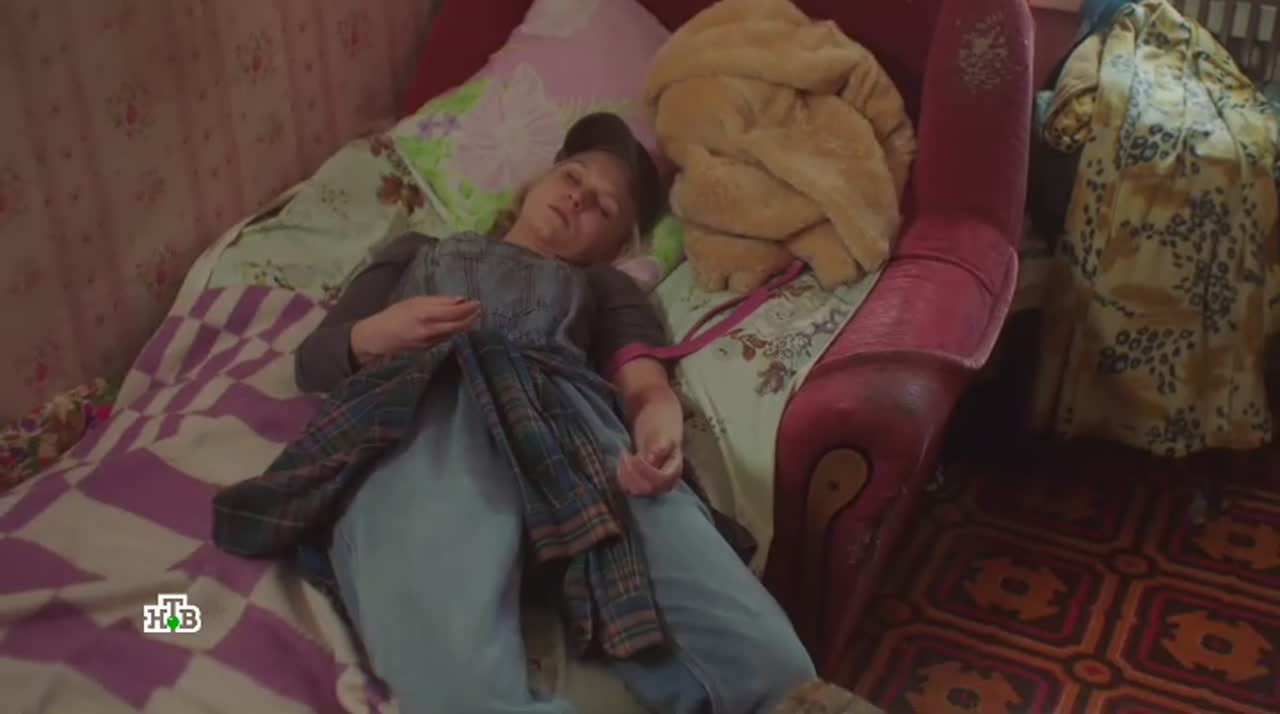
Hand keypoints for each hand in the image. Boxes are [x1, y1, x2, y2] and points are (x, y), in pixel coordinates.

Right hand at [350, 296, 480, 364]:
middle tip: (479, 310)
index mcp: (425, 314)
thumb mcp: (414, 302)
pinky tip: (457, 325)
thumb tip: (460, 300)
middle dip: (471, 317)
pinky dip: (454, 331)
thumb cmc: (394, 315)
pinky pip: (445, 338)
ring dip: (465, 325)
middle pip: (458, 325)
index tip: (477, 302)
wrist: (377, 337)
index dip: (469, 308)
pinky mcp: (428, 349)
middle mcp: (429, 329)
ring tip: (472, 316)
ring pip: (454, 333)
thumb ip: (438, 301)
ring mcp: (429, 341)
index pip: (455, 311)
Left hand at [617, 438, 682, 497]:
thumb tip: (650, 459)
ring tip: (623, 456)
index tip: (635, 458)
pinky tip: (621, 462)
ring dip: (626, 475)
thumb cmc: (661, 433)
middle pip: (649, 488)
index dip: (647, 471)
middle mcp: (667, 483)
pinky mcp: (642, 487)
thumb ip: (658, 447)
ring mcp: (654, 487)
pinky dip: (622, 477)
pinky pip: (629, 488)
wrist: (658, 436)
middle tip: (625, 455)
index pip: (662, 478)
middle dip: (634, 473)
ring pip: (638, 490)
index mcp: (675, 470)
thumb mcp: (662, 436)